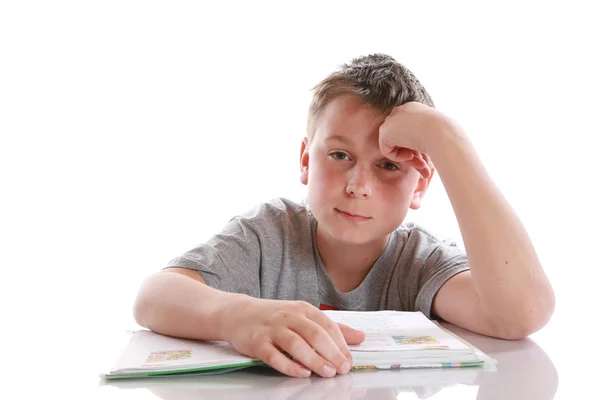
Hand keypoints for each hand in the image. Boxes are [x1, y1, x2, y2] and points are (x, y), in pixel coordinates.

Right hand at [222, 298, 364, 377]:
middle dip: (331, 353)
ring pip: (296, 344)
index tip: (348, 361)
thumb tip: (360, 337)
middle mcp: (289, 316)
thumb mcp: (303, 316)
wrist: (238, 314)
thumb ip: (332, 328)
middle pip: (314, 334)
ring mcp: (272, 329)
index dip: (340, 344)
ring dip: (314, 360)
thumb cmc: (275, 317)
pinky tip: (302, 373)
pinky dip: (289, 366)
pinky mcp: (257, 342)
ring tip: (327, 373)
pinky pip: (274, 355)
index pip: (327, 325)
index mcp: (303, 309)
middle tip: (341, 369)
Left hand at [379, 101, 447, 178]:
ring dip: (409, 159)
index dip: (419, 149)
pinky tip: (410, 155)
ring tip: (422, 165)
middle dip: (414, 155)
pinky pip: (387, 151)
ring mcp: (392, 120)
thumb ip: (422, 142)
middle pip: (403, 140)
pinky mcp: (384, 131)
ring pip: (396, 146)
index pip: (411, 132)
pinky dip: (398, 157)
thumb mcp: (435, 137)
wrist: (440, 131)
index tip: (428, 158)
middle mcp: (402, 112)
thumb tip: (415, 153)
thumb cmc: (444, 135)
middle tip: (425, 166)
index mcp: (415, 110)